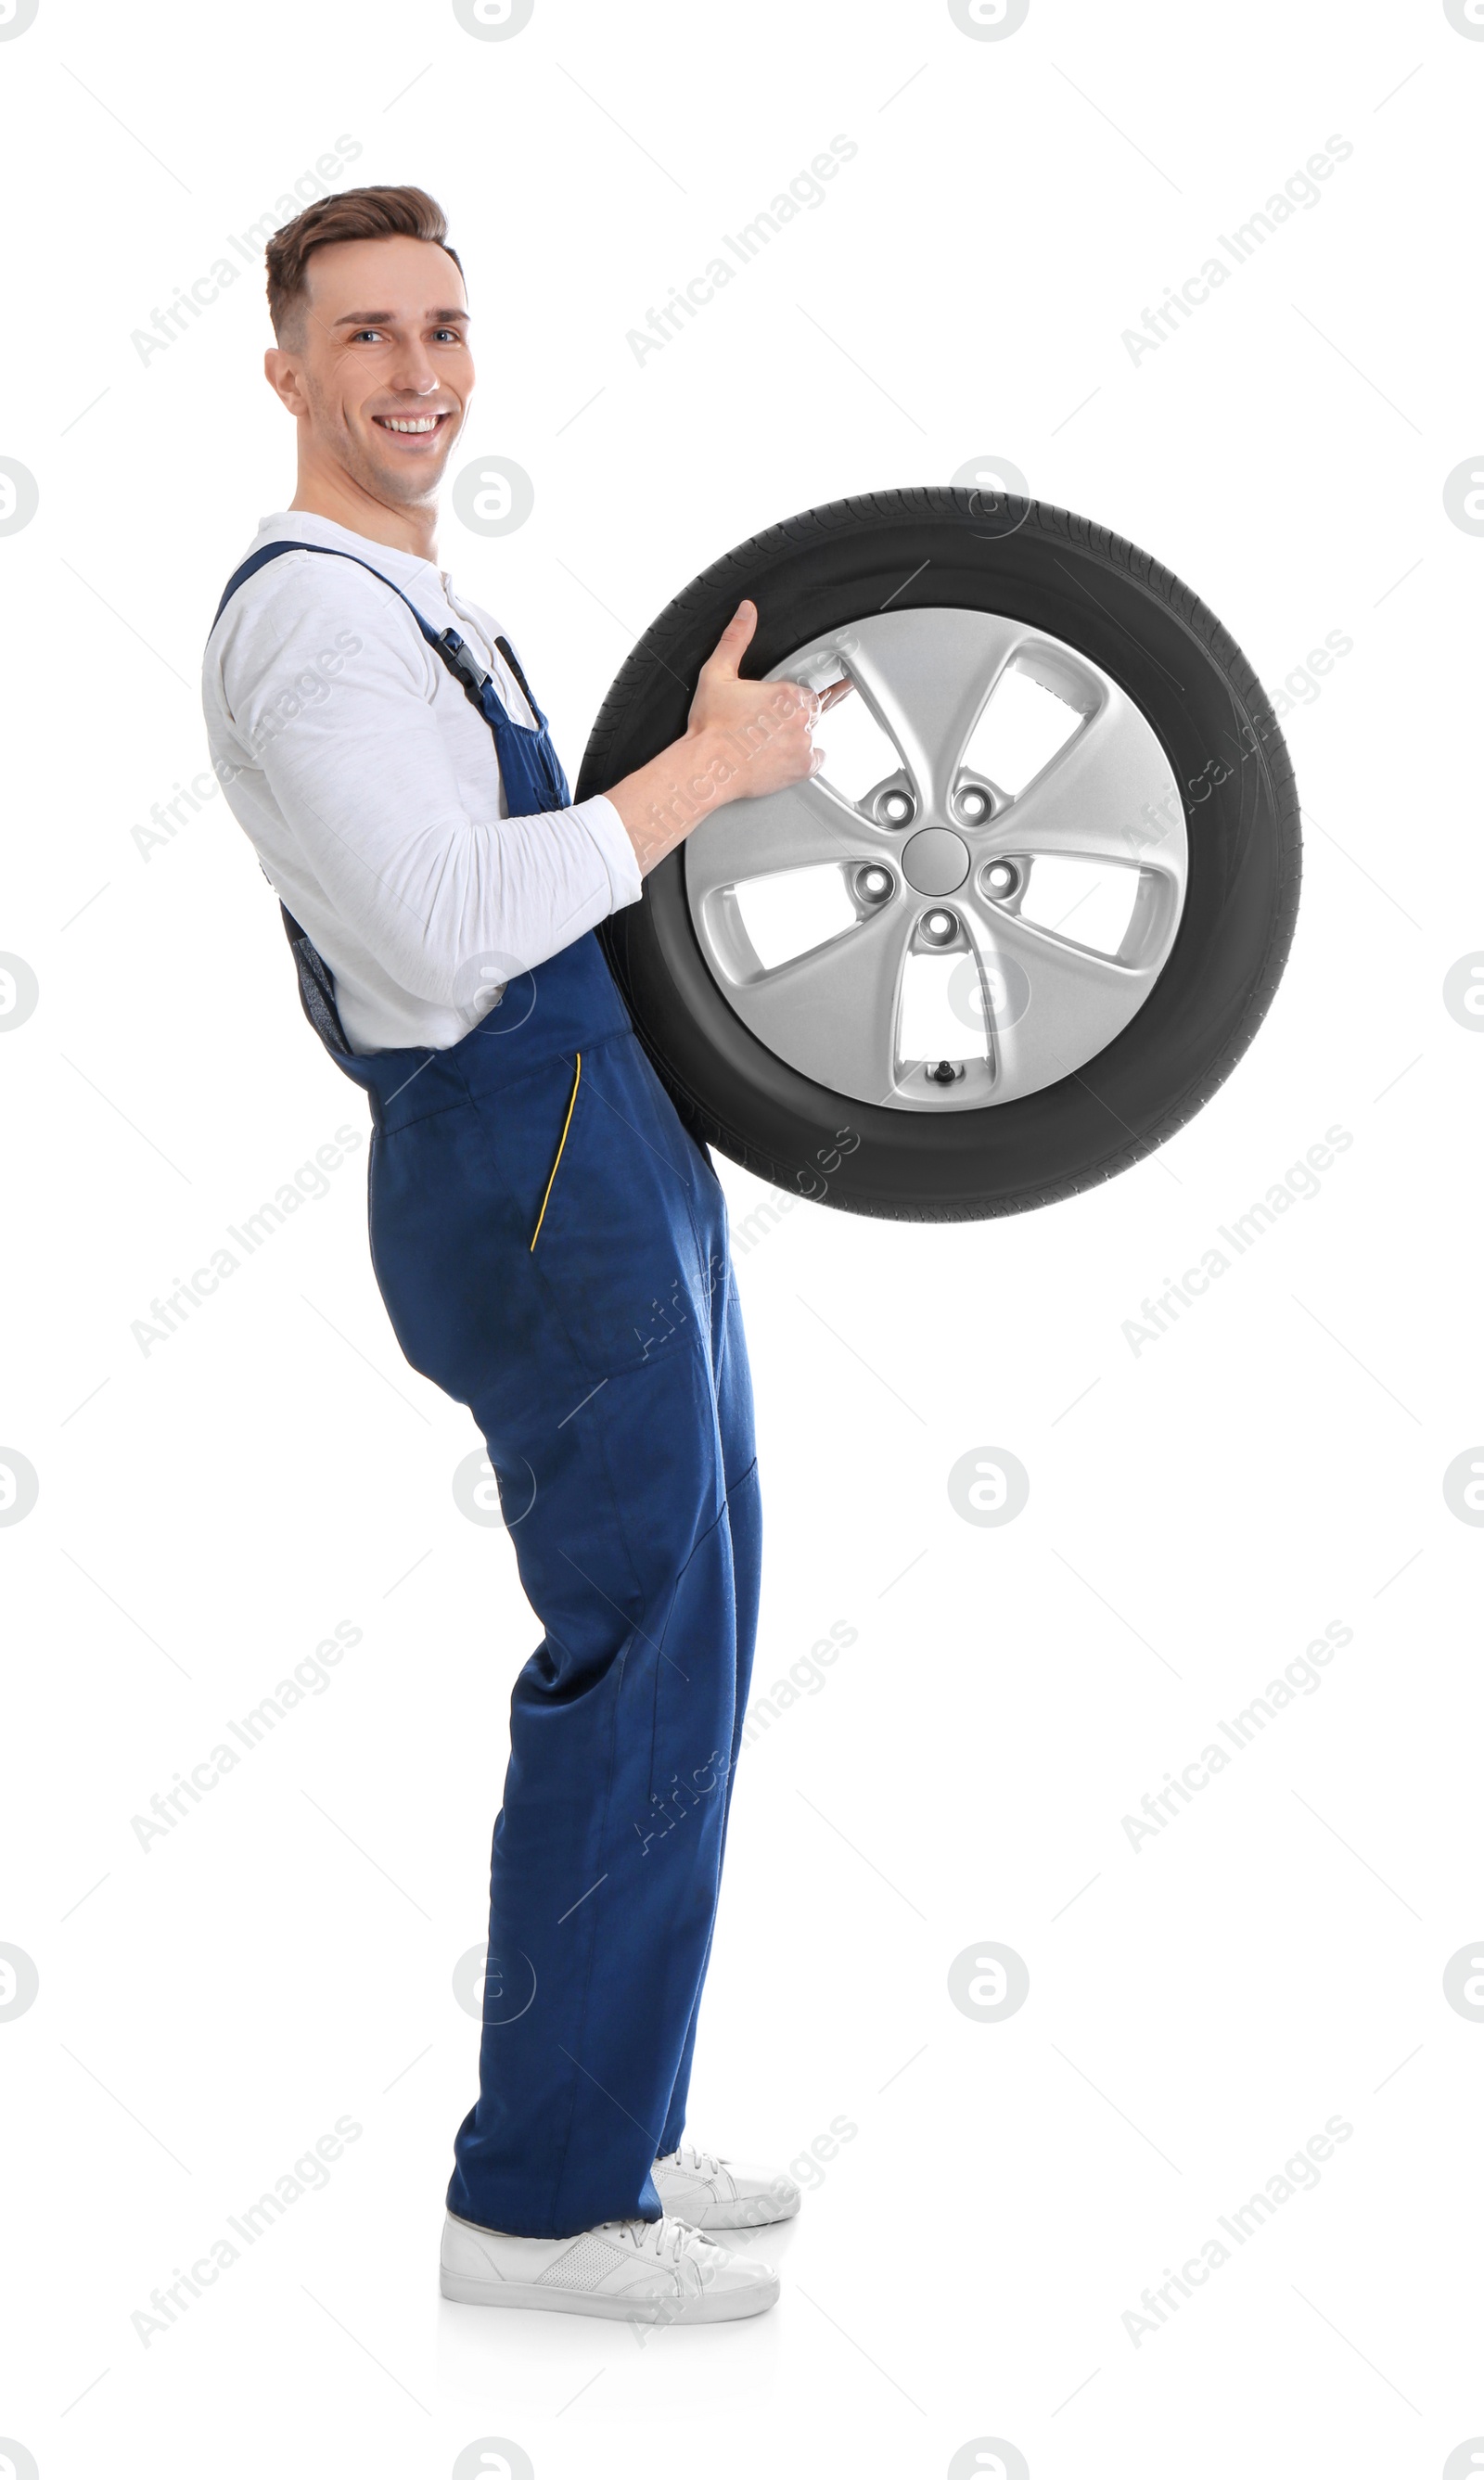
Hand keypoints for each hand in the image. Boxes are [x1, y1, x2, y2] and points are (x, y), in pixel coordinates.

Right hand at [604, 599, 853, 876]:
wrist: (706, 767)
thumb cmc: (710, 727)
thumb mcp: (717, 673)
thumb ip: (735, 639)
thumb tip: (746, 611)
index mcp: (786, 691)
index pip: (805, 689)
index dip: (789, 696)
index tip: (776, 704)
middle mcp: (801, 717)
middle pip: (811, 711)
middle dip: (792, 715)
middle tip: (767, 724)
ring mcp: (804, 743)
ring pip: (811, 734)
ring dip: (796, 736)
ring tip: (768, 742)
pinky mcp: (802, 767)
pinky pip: (815, 760)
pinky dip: (802, 759)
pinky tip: (781, 756)